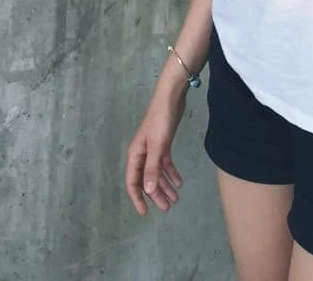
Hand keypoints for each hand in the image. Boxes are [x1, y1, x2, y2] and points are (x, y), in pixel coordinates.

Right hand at [125, 86, 186, 215]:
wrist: (171, 98)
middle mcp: (142, 154)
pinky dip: (172, 173)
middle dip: (156, 195)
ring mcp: (153, 149)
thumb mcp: (157, 145)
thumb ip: (152, 168)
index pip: (133, 182)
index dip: (137, 199)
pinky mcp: (164, 144)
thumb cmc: (160, 120)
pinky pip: (166, 164)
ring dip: (165, 186)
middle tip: (168, 208)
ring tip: (176, 199)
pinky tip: (179, 182)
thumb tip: (147, 191)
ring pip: (157, 173)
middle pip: (147, 180)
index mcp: (136, 155)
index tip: (144, 213)